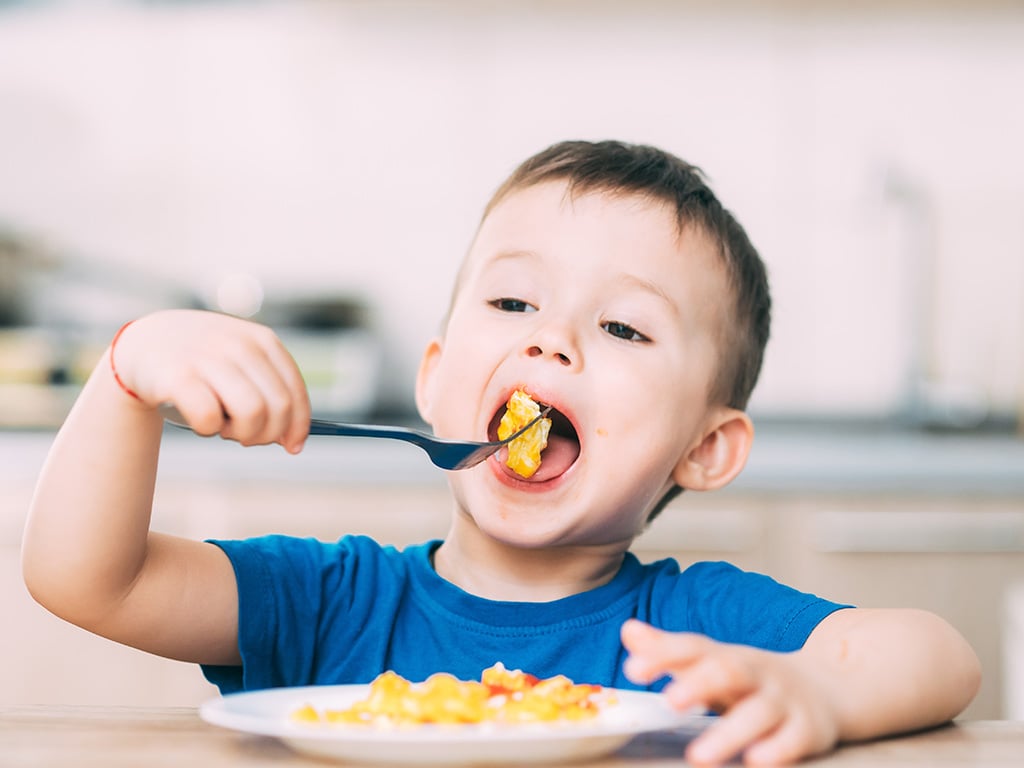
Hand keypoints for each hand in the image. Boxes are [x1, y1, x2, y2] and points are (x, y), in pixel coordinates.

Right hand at [111, 309, 310, 452]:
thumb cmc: (202, 363)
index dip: (298, 426)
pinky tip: (200, 421)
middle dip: (268, 434)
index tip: (293, 447)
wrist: (144, 343)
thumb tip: (293, 439)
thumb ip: (269, 393)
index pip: (295, 391)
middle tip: (247, 437)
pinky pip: (210, 419)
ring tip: (224, 427)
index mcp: (262, 341)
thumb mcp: (241, 364)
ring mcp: (209, 358)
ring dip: (241, 433)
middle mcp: (240, 345)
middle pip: (279, 407)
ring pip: (252, 414)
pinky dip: (208, 430)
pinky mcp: (178, 376)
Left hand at [621, 619, 839, 765]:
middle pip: (729, 671)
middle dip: (699, 684)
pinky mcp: (807, 730)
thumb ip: (670, 651)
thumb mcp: (713, 662)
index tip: (632, 670)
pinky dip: (777, 750)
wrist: (828, 689)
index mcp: (727, 656)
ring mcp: (783, 700)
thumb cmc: (752, 681)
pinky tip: (756, 760)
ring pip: (759, 712)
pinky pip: (794, 739)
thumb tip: (628, 630)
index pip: (693, 648)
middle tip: (670, 701)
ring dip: (729, 733)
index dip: (663, 655)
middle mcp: (755, 673)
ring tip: (699, 755)